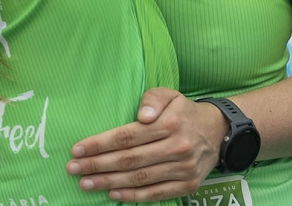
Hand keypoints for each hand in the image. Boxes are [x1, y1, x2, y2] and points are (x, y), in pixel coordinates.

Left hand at [66, 88, 223, 202]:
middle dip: (98, 165)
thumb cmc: (183, 111)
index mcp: (170, 124)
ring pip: (140, 179)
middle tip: (73, 168)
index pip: (128, 137)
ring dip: (109, 182)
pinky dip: (133, 196)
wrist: (218, 131)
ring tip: (85, 183)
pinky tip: (113, 193)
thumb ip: (152, 99)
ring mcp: (184, 169)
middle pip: (130, 160)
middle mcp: (177, 148)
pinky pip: (156, 193)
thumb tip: (142, 115)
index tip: (78, 149)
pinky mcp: (188, 185)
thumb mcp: (169, 94)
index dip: (100, 144)